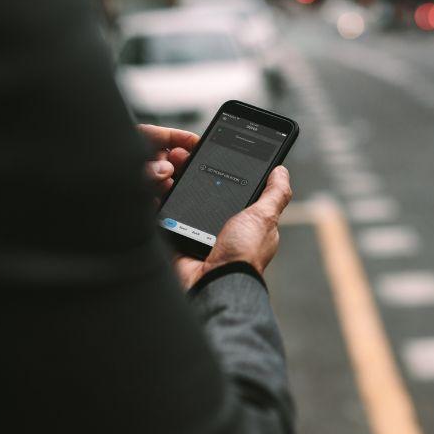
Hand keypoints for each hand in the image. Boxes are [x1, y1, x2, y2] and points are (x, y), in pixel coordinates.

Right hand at [139, 124, 292, 288]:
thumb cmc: (243, 255)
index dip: (220, 169)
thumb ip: (274, 194)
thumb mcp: (264, 217)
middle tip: (178, 155)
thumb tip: (281, 170)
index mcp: (244, 222)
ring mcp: (197, 235)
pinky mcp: (176, 243)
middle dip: (190, 173)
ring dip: (172, 186)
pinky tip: (152, 188)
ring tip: (163, 168)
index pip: (232, 188)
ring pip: (181, 203)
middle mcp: (221, 228)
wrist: (213, 284)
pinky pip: (163, 220)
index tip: (206, 149)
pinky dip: (157, 206)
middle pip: (203, 192)